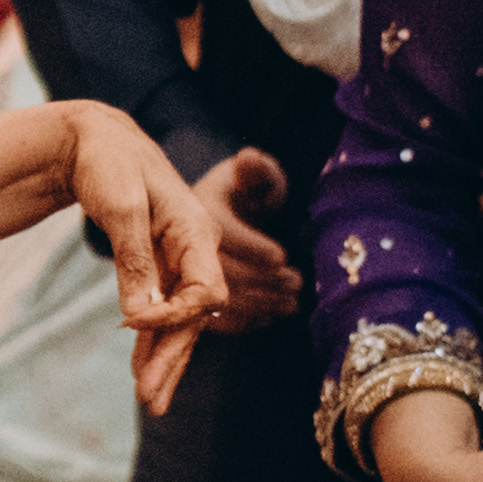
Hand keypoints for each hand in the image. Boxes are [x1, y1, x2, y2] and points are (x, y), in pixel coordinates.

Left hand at [62, 103, 229, 415]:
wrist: (91, 139)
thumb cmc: (108, 162)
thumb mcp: (120, 207)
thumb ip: (135, 261)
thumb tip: (141, 316)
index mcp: (196, 230)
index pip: (205, 290)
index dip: (175, 316)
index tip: (132, 325)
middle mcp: (194, 248)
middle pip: (195, 314)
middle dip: (174, 357)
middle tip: (151, 399)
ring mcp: (178, 258)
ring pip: (180, 318)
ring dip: (165, 358)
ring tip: (151, 400)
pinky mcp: (158, 264)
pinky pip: (163, 309)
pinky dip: (153, 339)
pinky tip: (145, 369)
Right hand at [187, 147, 303, 323]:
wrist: (220, 216)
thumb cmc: (244, 193)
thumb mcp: (252, 175)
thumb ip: (257, 170)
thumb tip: (249, 160)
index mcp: (198, 213)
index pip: (223, 232)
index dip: (252, 247)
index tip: (282, 257)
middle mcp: (187, 247)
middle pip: (221, 272)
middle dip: (263, 281)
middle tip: (295, 283)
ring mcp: (187, 277)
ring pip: (220, 301)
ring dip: (261, 305)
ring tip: (292, 302)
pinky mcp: (195, 302)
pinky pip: (216, 321)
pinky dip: (247, 322)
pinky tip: (271, 315)